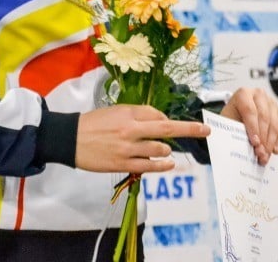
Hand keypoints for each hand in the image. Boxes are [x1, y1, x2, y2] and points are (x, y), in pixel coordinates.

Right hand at [75, 104, 210, 173]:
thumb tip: (160, 120)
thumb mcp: (116, 111)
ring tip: (162, 149)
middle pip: (166, 128)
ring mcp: (128, 148)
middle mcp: (131, 129)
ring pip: (160, 149)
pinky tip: (169, 163)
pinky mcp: (123, 164)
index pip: (158, 115)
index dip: (168, 120)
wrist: (70, 138)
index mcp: (128, 114)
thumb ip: (138, 114)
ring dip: (165, 150)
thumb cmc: (94, 123)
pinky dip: (162, 164)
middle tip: (206, 130)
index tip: (181, 124)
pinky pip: (150, 166)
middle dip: (189, 129)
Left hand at [220, 87, 277, 164]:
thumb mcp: (229, 122)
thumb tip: (248, 146)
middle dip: (263, 138)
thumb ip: (237, 131)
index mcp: (243, 94)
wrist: (237, 116)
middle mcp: (259, 95)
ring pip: (275, 123)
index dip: (253, 127)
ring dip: (271, 142)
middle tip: (260, 153)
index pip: (250, 110)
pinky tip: (275, 150)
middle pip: (264, 117)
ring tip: (265, 155)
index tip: (254, 143)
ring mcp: (271, 103)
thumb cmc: (232, 119)